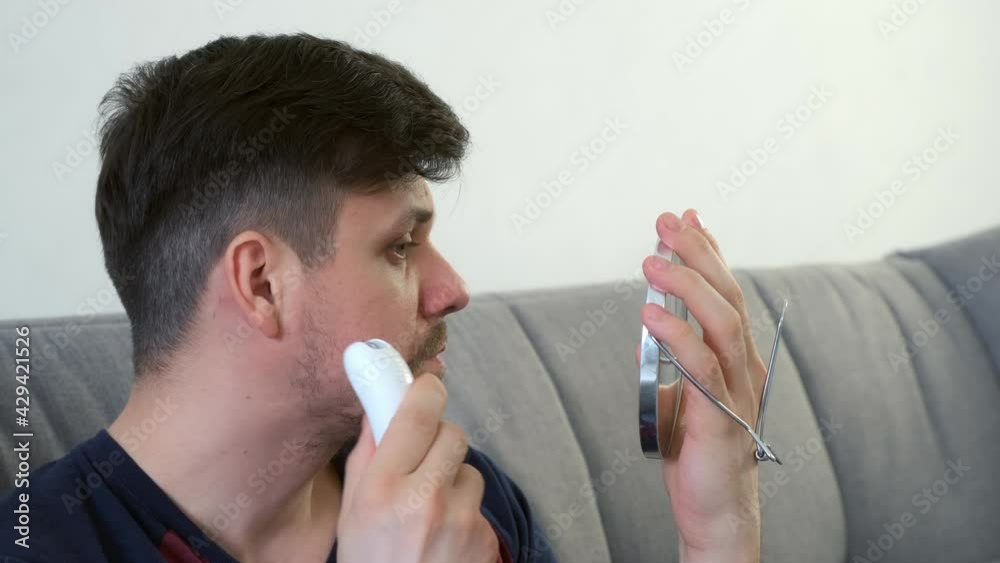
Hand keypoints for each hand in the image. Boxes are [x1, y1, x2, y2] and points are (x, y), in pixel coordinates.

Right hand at [337, 375, 498, 562]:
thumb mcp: (351, 514)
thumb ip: (365, 456)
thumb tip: (377, 405)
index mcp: (381, 490)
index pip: (415, 414)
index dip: (425, 389)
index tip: (425, 383)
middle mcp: (424, 500)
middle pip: (451, 433)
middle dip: (438, 439)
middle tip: (421, 458)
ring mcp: (461, 521)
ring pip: (469, 469)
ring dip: (452, 479)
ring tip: (429, 512)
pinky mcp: (485, 538)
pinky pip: (479, 504)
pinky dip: (464, 512)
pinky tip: (444, 537)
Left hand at [639, 209, 762, 562]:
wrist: (715, 511)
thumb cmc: (698, 453)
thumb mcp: (681, 392)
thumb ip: (675, 357)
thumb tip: (652, 325)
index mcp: (735, 359)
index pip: (726, 292)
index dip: (709, 251)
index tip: (686, 217)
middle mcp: (743, 368)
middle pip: (728, 297)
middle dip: (698, 253)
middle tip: (668, 222)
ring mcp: (737, 392)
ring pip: (723, 324)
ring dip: (688, 285)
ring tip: (654, 259)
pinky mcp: (721, 418)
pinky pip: (702, 368)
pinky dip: (678, 336)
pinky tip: (651, 313)